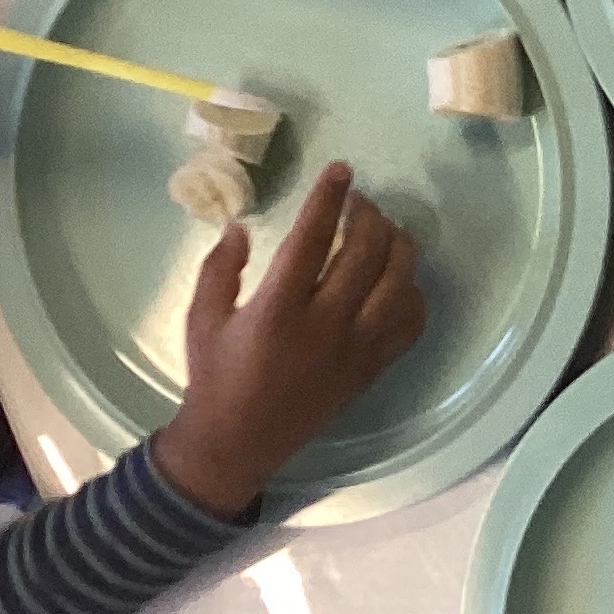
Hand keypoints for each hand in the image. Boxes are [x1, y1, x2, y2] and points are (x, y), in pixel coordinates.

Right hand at [154, 163, 424, 516]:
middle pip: (365, 253)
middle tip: (359, 202)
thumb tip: (241, 226)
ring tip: (385, 229)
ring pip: (399, 282)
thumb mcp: (200, 318)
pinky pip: (411, 322)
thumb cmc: (215, 376)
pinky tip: (397, 277)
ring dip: (398, 245)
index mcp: (276, 311)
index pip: (312, 240)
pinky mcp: (373, 368)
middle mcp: (324, 326)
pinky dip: (412, 291)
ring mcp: (355, 349)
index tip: (341, 170)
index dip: (329, 199)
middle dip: (368, 215)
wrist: (238, 442)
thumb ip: (219, 268)